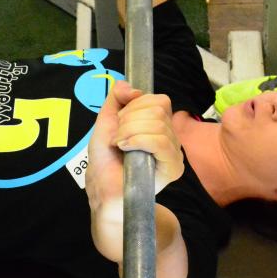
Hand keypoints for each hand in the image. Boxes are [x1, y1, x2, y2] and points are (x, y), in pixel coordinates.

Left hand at [85, 80, 183, 212]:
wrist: (102, 189)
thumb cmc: (105, 159)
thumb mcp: (106, 120)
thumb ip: (117, 97)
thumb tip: (133, 88)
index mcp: (159, 124)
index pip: (158, 100)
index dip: (134, 107)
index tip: (120, 123)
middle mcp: (171, 136)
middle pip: (158, 109)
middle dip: (129, 119)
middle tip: (119, 138)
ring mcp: (174, 152)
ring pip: (158, 124)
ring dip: (130, 131)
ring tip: (121, 145)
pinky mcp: (173, 168)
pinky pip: (162, 142)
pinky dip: (139, 140)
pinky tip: (127, 149)